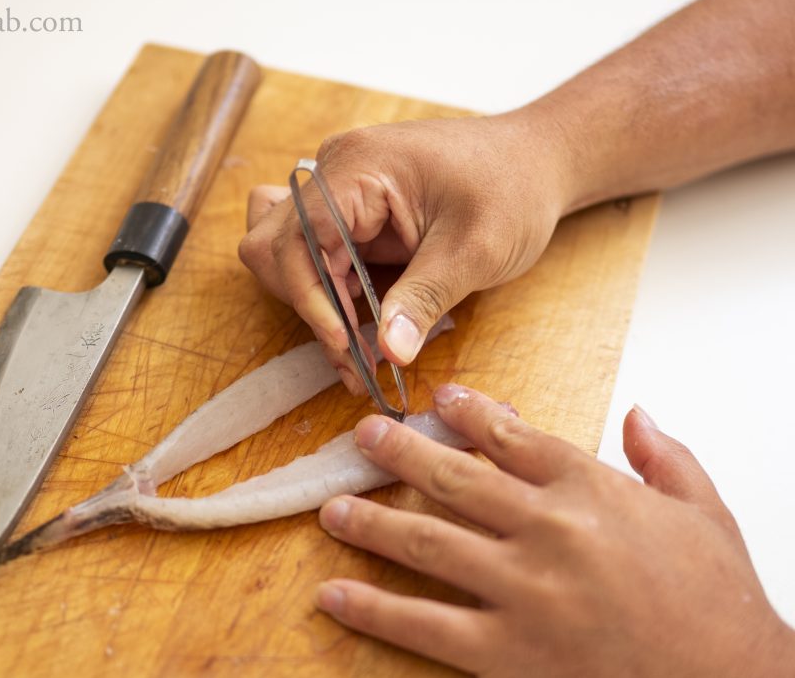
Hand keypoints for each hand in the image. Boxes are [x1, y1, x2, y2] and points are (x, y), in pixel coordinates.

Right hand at [239, 117, 569, 391]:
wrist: (538, 160)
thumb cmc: (514, 188)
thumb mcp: (476, 250)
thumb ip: (424, 300)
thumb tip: (387, 353)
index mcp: (360, 166)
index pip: (298, 237)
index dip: (312, 298)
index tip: (347, 346)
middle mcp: (336, 169)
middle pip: (275, 246)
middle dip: (308, 306)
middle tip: (353, 356)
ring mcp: (338, 186)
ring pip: (286, 254)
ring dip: (312, 303)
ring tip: (355, 348)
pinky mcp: (348, 208)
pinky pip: (314, 253)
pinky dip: (325, 292)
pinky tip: (356, 322)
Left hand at [314, 384, 794, 676]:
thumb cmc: (718, 601)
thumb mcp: (704, 512)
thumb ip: (665, 457)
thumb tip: (639, 414)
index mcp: (590, 490)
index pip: (513, 438)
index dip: (468, 414)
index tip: (439, 400)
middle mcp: (547, 531)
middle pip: (455, 478)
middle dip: (401, 453)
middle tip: (364, 436)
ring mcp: (522, 591)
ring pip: (428, 543)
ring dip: (372, 523)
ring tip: (333, 510)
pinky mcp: (508, 650)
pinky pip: (426, 625)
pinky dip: (375, 609)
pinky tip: (336, 595)